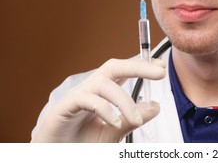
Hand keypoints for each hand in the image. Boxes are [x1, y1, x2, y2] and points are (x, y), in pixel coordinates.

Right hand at [31, 58, 165, 141]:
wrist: (54, 154)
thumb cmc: (82, 142)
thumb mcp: (114, 132)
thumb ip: (132, 120)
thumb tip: (156, 106)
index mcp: (103, 91)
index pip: (124, 71)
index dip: (142, 65)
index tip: (161, 66)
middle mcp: (91, 88)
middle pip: (114, 67)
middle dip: (138, 66)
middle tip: (160, 72)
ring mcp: (78, 95)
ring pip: (103, 83)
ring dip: (124, 101)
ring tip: (136, 120)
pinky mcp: (65, 107)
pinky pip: (87, 99)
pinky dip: (105, 109)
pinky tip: (115, 121)